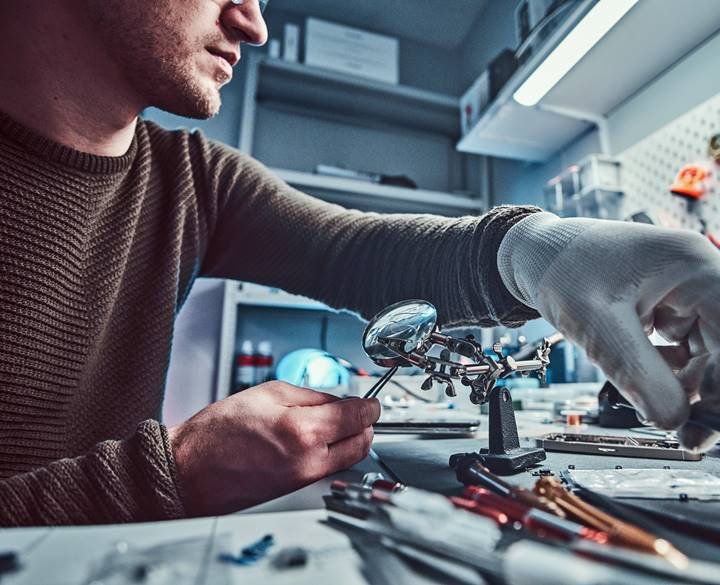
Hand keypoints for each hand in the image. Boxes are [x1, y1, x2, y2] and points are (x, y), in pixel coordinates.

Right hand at [168, 382, 379, 515]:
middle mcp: (309, 460)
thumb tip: (338, 400)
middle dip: (366, 424)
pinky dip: (334, 453)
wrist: (190, 469)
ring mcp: (304, 479)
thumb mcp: (268, 393)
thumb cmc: (218, 432)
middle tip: (361, 410)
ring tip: (339, 422)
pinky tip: (319, 439)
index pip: (357, 416)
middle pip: (361, 443)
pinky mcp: (295, 490)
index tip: (372, 401)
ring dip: (353, 440)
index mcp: (303, 430)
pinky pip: (328, 469)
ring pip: (348, 459)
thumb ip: (311, 395)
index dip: (370, 405)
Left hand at [498, 212, 719, 450]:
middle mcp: (696, 276)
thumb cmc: (559, 269)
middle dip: (705, 393)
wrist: (532, 254)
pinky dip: (667, 373)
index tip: (699, 426)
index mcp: (694, 267)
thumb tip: (674, 421)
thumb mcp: (597, 325)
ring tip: (652, 410)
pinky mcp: (663, 307)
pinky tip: (643, 387)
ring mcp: (681, 292)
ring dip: (686, 387)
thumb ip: (638, 375)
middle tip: (683, 436)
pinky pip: (681, 349)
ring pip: (706, 354)